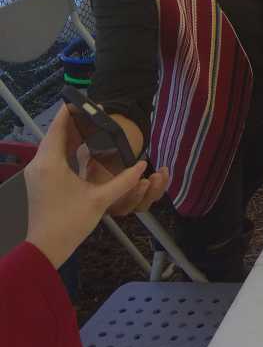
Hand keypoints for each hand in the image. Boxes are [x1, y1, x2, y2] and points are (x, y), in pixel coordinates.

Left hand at [25, 107, 168, 267]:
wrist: (46, 248)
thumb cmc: (70, 222)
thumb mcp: (100, 200)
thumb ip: (123, 180)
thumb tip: (143, 163)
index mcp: (50, 163)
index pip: (58, 127)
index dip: (70, 112)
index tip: (83, 98)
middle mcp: (39, 164)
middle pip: (55, 134)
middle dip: (73, 122)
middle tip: (95, 112)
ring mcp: (36, 173)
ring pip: (52, 145)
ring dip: (69, 135)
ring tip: (91, 125)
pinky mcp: (39, 180)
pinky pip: (52, 155)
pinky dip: (65, 147)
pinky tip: (80, 147)